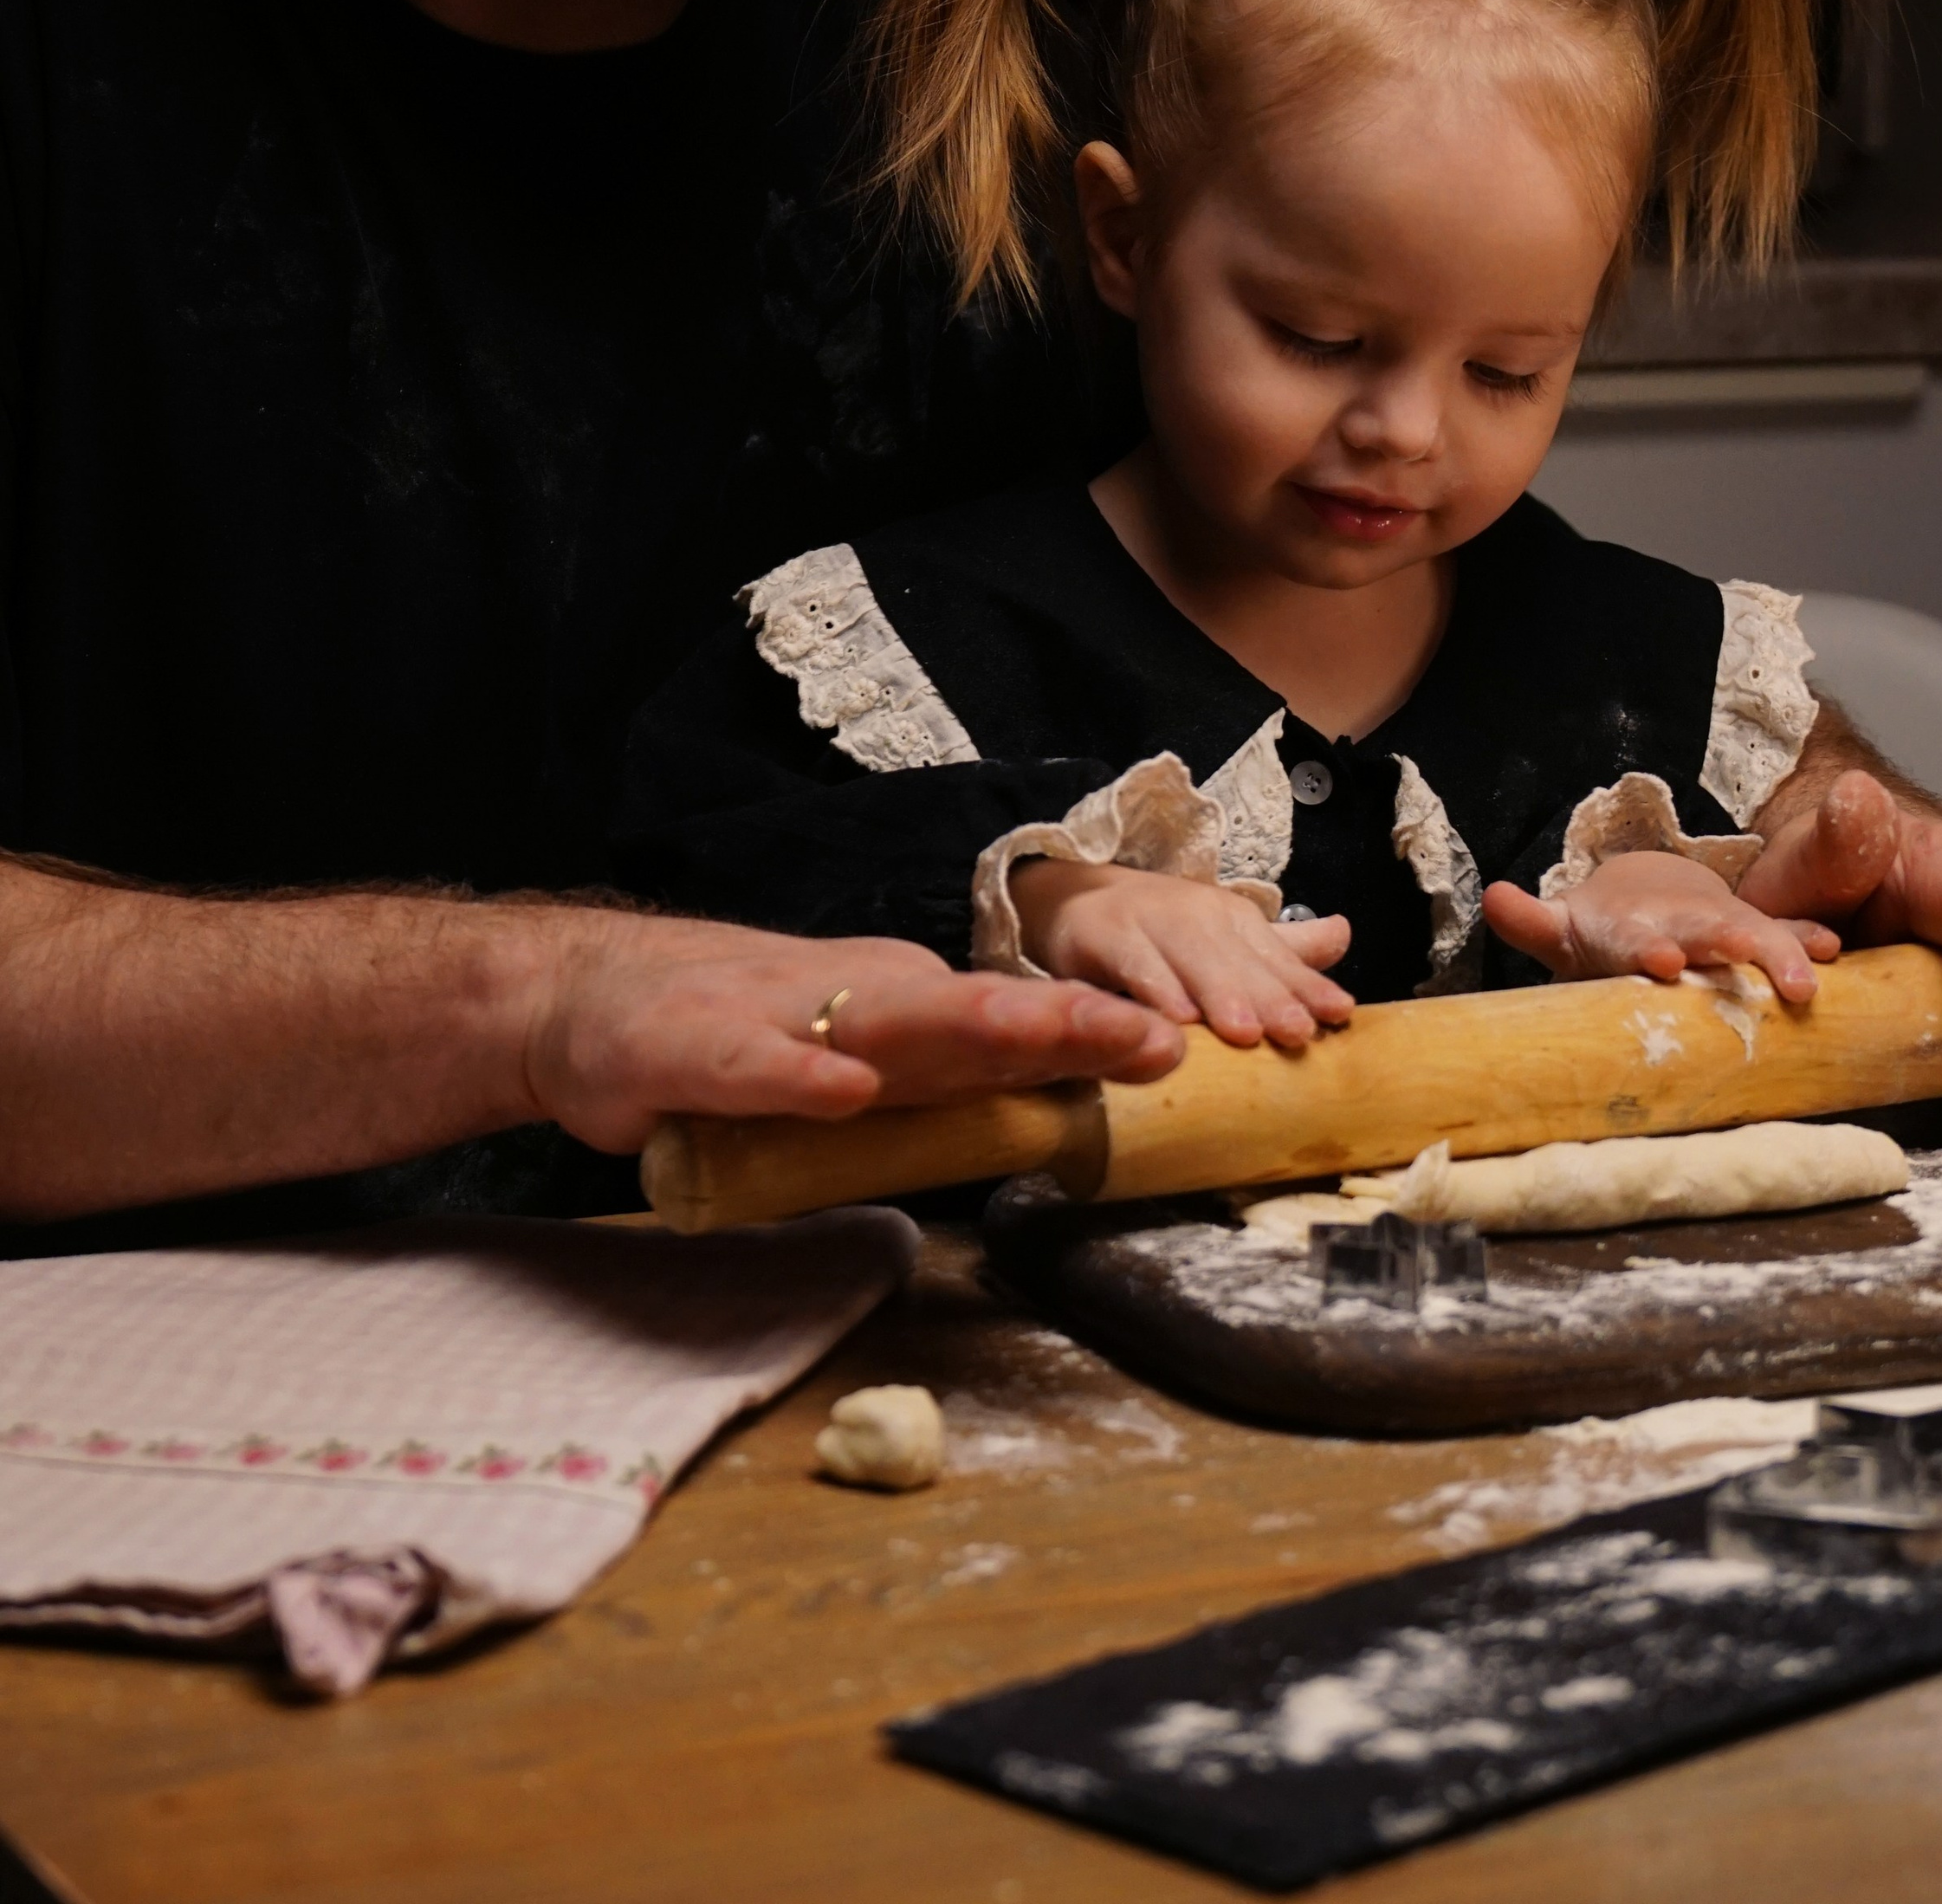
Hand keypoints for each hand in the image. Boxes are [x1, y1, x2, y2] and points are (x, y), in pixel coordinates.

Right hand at [520, 913, 1185, 1151]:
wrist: (593, 998)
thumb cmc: (741, 1034)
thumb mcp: (858, 1061)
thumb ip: (941, 1084)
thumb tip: (1058, 1109)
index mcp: (903, 1012)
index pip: (1014, 1031)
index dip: (1095, 1038)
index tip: (1181, 1046)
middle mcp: (858, 1002)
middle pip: (977, 1018)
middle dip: (1067, 1028)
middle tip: (1152, 1040)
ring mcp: (781, 1021)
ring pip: (885, 1026)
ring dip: (966, 1031)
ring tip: (1038, 1039)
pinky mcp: (700, 1050)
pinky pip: (759, 1069)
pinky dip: (801, 1078)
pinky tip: (845, 1090)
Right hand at [1011, 861, 1353, 1047]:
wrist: (1075, 899)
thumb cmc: (1164, 932)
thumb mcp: (1225, 940)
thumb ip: (1282, 951)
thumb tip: (1345, 935)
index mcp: (1233, 920)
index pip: (1277, 956)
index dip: (1306, 985)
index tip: (1339, 1014)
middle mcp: (1197, 915)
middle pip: (1238, 958)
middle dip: (1270, 994)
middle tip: (1297, 1032)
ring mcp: (1148, 921)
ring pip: (1189, 955)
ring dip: (1217, 992)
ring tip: (1244, 1033)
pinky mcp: (1102, 935)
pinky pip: (1129, 963)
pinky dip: (1151, 988)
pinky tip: (1172, 1021)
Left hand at [1482, 851, 1840, 1003]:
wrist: (1641, 894)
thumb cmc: (1600, 930)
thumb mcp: (1561, 929)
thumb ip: (1530, 920)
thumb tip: (1492, 896)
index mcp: (1633, 931)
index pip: (1640, 942)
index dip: (1651, 950)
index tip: (1664, 962)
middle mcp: (1684, 925)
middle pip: (1716, 934)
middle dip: (1745, 951)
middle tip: (1785, 984)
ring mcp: (1720, 928)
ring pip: (1757, 935)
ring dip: (1785, 953)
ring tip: (1812, 982)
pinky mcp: (1749, 939)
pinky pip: (1784, 935)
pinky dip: (1807, 943)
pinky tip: (1837, 955)